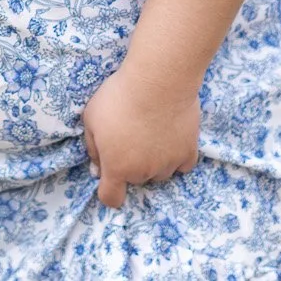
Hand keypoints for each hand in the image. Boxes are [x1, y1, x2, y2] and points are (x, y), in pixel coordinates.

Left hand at [80, 64, 201, 208]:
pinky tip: (170, 136)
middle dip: (130, 165)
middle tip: (129, 135)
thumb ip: (92, 146)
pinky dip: (175, 155)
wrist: (157, 82)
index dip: (108, 191)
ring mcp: (168, 164)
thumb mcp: (90, 118)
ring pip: (159, 173)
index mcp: (117, 167)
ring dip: (153, 160)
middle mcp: (144, 172)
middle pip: (136, 179)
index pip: (111, 198)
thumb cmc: (118, 98)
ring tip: (150, 130)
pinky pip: (182, 164)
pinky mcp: (189, 152)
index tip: (109, 176)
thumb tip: (97, 166)